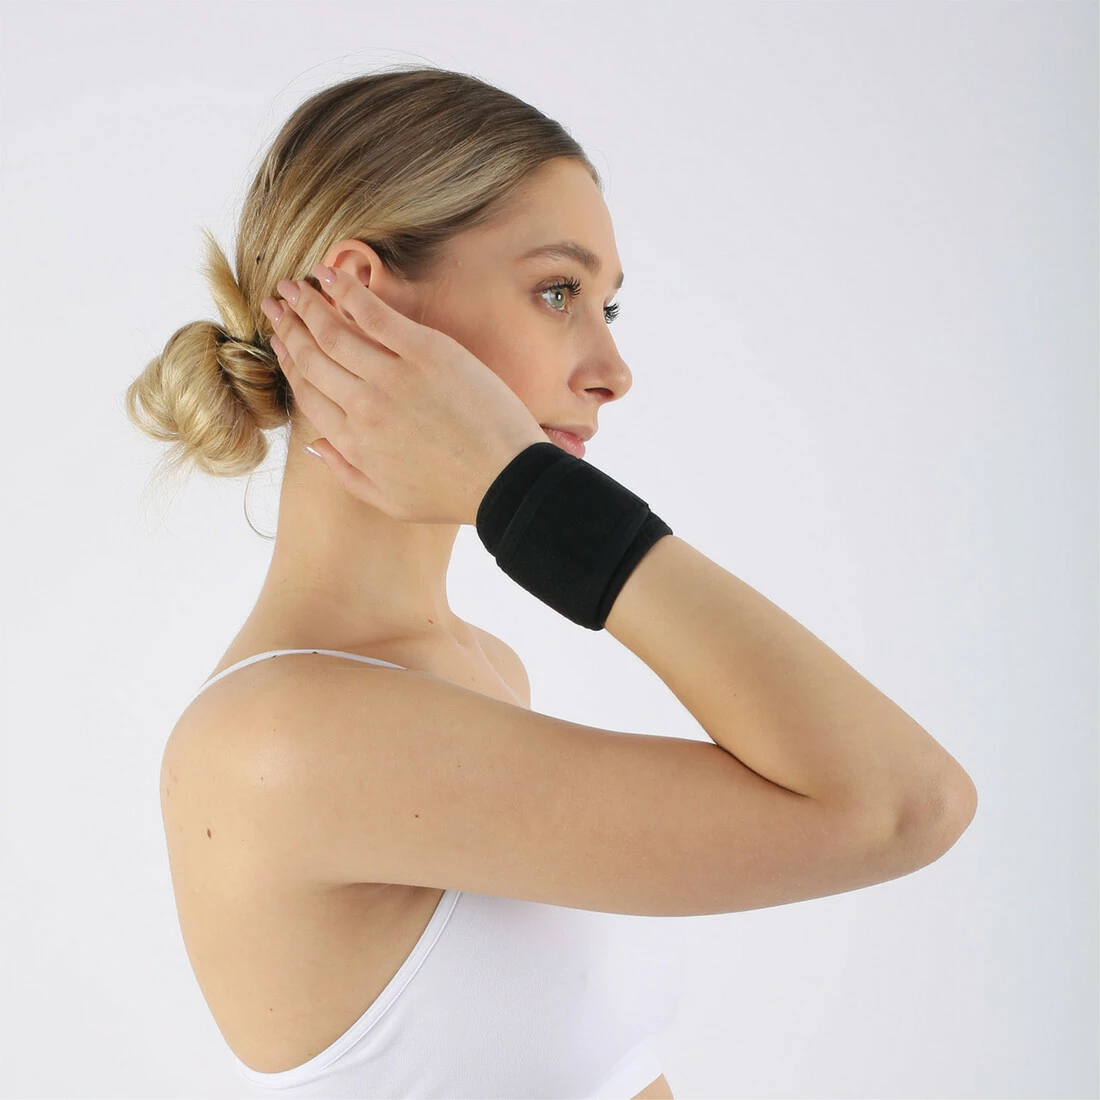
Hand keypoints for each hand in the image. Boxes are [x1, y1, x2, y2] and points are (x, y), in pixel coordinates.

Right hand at [263, 265, 546, 525]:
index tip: (281, 339)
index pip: (308, 391)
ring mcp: (392, 378)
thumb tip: (314, 444)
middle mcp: (362, 407)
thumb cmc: (453, 494)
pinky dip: (349, 291)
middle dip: (289, 326)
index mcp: (351, 442)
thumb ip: (346, 472)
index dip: (290, 360)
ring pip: (335, 332)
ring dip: (309, 304)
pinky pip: (375, 315)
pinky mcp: (425, 353)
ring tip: (294, 285)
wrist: (506, 480)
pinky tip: (329, 274)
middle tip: (277, 302)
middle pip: (313, 357)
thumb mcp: (389, 500)